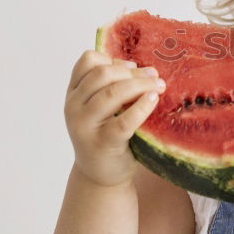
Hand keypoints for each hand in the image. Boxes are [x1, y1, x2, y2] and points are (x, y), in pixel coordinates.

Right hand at [64, 50, 165, 186]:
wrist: (99, 174)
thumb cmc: (106, 134)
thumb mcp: (101, 108)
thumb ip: (111, 87)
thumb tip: (146, 69)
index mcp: (74, 93)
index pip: (87, 61)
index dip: (113, 59)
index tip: (133, 67)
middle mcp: (74, 106)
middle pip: (102, 74)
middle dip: (133, 72)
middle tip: (154, 76)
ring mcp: (84, 125)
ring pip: (112, 93)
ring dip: (140, 85)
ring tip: (159, 86)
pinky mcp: (101, 143)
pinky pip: (123, 121)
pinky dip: (141, 107)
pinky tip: (153, 100)